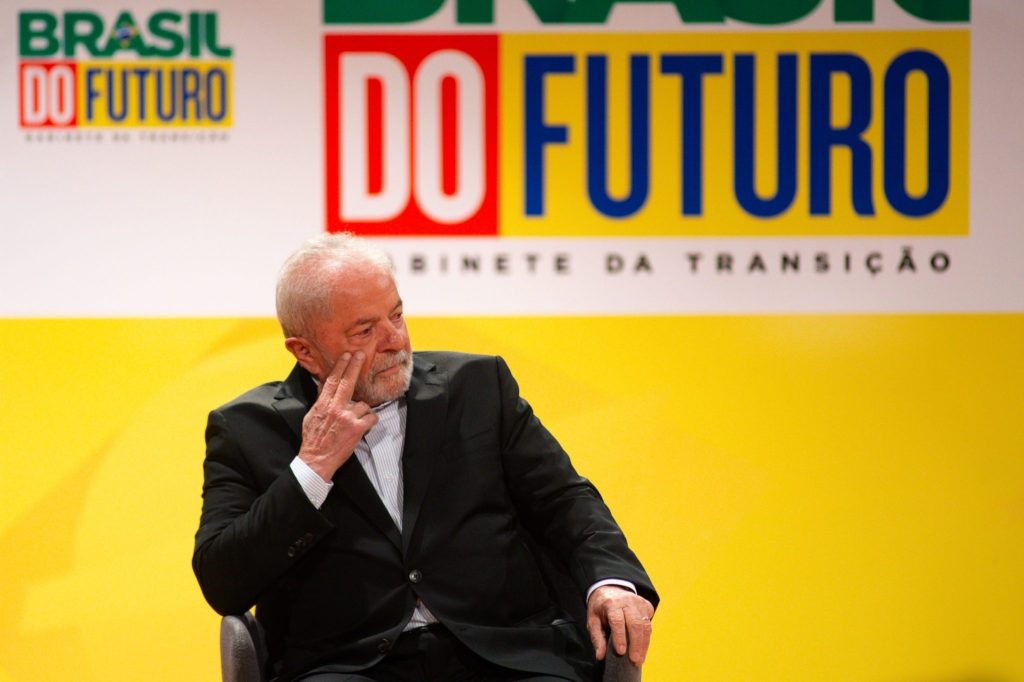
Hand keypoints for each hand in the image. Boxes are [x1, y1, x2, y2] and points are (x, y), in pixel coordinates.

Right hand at [298, 351, 376, 480]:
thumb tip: (322, 385)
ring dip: (362, 412)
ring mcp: (347, 417)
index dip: (340, 366)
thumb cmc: (313, 439)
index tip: (346, 355)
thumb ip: (319, 400)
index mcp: (323, 404)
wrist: (316, 460)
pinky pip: (371, 417)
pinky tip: (365, 426)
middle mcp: (335, 408)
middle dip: (354, 366)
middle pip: (348, 382)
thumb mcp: (311, 416)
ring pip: (363, 405)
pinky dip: (370, 421)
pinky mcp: (357, 428)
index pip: (332, 381)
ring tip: (355, 422)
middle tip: (360, 354)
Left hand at [586, 585, 653, 665]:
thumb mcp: (593, 621)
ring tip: (640, 659)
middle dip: (636, 644)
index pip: (617, 620)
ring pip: (645, 625)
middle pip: (635, 623)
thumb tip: (600, 656)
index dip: (620, 637)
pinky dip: (647, 637)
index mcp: (611, 603)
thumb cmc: (600, 608)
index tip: (621, 652)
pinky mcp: (646, 605)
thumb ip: (597, 638)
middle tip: (634, 660)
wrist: (609, 589)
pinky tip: (643, 648)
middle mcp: (627, 601)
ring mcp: (638, 602)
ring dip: (644, 644)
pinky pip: (649, 623)